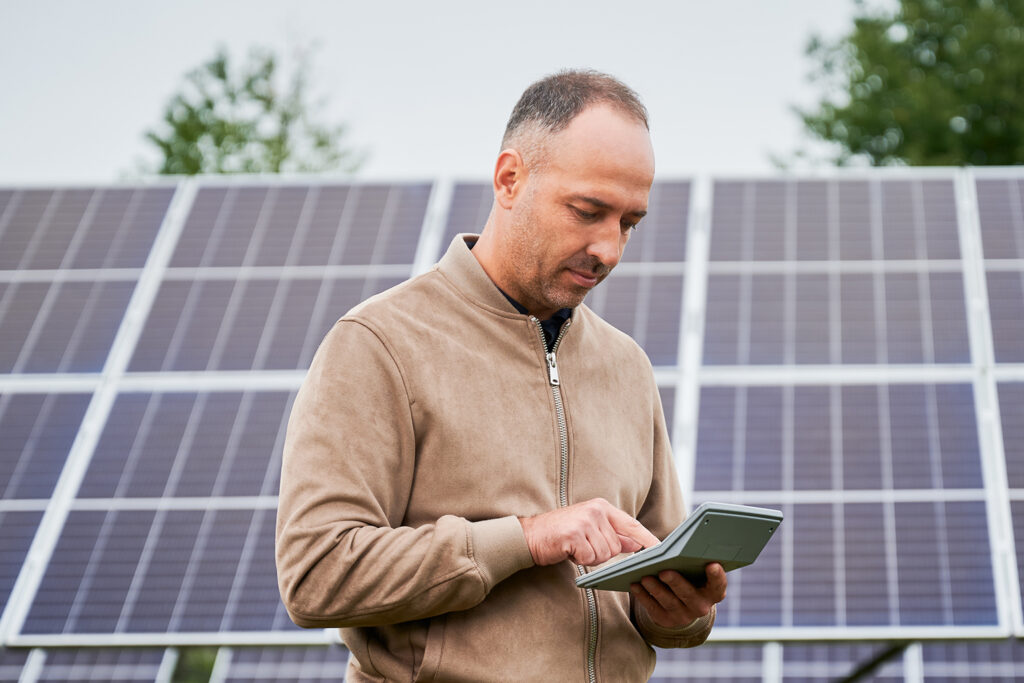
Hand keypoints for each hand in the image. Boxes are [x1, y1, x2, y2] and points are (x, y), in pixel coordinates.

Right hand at [519, 498, 659, 566]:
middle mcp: (596, 510)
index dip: (648, 539)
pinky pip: (590, 558)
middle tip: (582, 546)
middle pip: (617, 546)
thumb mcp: (589, 529)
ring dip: (590, 557)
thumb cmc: (560, 534)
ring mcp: (585, 521)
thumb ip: (613, 535)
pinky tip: (568, 550)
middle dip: (601, 552)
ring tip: (574, 547)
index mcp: (601, 507)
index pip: (632, 525)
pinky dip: (580, 560)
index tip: (663, 550)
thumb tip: (636, 543)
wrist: (530, 536)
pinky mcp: (574, 534)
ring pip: (604, 554)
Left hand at [630, 563, 726, 628]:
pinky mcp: (666, 620)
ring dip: (656, 589)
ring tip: (645, 577)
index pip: (718, 585)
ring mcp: (684, 616)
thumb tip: (677, 548)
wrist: (681, 605)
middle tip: (664, 571)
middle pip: (688, 594)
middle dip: (676, 582)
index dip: (717, 576)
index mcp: (713, 592)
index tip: (712, 564)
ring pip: (669, 602)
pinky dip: (643, 596)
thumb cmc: (689, 579)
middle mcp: (701, 607)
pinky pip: (653, 608)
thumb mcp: (695, 573)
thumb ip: (692, 563)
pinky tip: (635, 585)